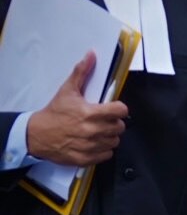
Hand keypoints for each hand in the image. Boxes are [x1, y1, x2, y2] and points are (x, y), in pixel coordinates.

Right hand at [26, 52, 128, 166]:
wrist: (37, 134)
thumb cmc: (55, 112)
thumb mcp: (67, 90)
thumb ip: (81, 73)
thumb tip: (92, 55)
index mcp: (90, 113)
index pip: (121, 111)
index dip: (119, 109)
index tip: (114, 108)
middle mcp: (93, 131)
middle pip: (120, 127)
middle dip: (114, 122)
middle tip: (103, 120)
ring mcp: (91, 146)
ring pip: (114, 141)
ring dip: (109, 136)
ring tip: (98, 131)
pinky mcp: (87, 158)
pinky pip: (107, 154)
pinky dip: (103, 149)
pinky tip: (94, 143)